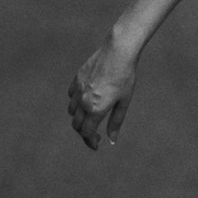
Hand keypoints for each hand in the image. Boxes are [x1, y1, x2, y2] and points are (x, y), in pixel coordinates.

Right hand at [67, 33, 138, 149]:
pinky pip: (71, 96)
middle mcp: (83, 101)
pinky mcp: (76, 79)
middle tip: (95, 134)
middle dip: (84, 132)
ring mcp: (78, 89)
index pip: (87, 133)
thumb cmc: (125, 77)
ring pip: (72, 111)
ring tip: (92, 116)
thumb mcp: (124, 102)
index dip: (90, 142)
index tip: (97, 145)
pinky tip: (87, 100)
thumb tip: (111, 140)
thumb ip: (116, 122)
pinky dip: (76, 102)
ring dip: (79, 118)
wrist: (118, 52)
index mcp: (95, 109)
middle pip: (77, 125)